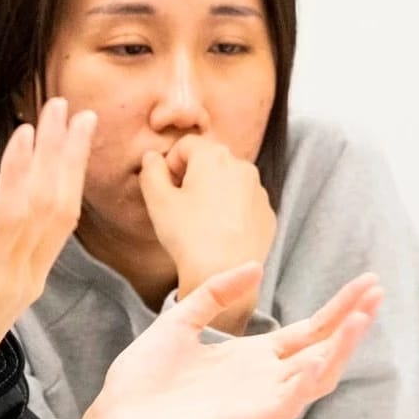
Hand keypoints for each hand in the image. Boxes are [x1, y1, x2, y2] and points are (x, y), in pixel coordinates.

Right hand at [0, 96, 95, 418]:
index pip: (10, 218)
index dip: (21, 172)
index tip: (27, 129)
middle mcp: (10, 282)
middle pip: (47, 209)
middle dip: (58, 154)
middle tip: (64, 105)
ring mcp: (24, 285)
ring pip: (60, 220)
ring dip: (70, 169)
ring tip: (80, 124)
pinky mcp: (26, 288)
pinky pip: (56, 236)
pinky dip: (65, 196)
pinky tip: (68, 170)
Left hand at [61, 267, 382, 418]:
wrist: (116, 418)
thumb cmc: (141, 381)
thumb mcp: (179, 321)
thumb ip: (214, 293)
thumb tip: (253, 267)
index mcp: (249, 360)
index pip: (307, 333)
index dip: (337, 309)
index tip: (364, 284)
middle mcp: (262, 380)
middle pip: (322, 349)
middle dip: (351, 320)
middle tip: (376, 290)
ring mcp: (259, 401)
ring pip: (317, 375)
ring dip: (342, 345)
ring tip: (364, 314)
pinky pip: (291, 399)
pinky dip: (311, 377)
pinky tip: (324, 352)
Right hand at [140, 135, 276, 328]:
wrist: (223, 274)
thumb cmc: (188, 235)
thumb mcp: (157, 201)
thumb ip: (150, 171)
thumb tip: (152, 157)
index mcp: (213, 156)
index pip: (186, 145)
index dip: (170, 164)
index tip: (167, 188)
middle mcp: (242, 166)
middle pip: (210, 162)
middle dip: (193, 178)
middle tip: (181, 207)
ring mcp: (259, 191)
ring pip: (230, 183)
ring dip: (214, 195)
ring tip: (201, 224)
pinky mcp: (267, 214)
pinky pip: (245, 205)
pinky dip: (232, 213)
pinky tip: (220, 235)